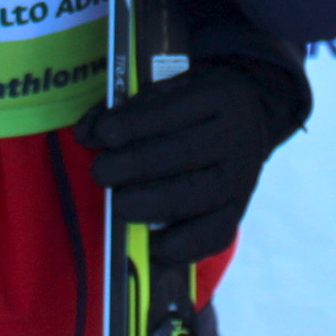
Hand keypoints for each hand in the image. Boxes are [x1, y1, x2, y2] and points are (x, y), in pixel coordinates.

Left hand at [74, 60, 304, 262]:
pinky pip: (214, 235)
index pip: (170, 111)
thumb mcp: (163, 90)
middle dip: (134, 167)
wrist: (249, 116)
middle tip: (102, 173)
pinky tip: (150, 243)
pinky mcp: (238, 209)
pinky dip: (180, 245)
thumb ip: (123, 109)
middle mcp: (234, 135)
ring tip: (120, 204)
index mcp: (216, 96)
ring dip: (151, 204)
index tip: (102, 135)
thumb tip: (86, 134)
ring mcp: (241, 176)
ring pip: (197, 195)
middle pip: (183, 153)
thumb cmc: (190, 106)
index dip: (132, 125)